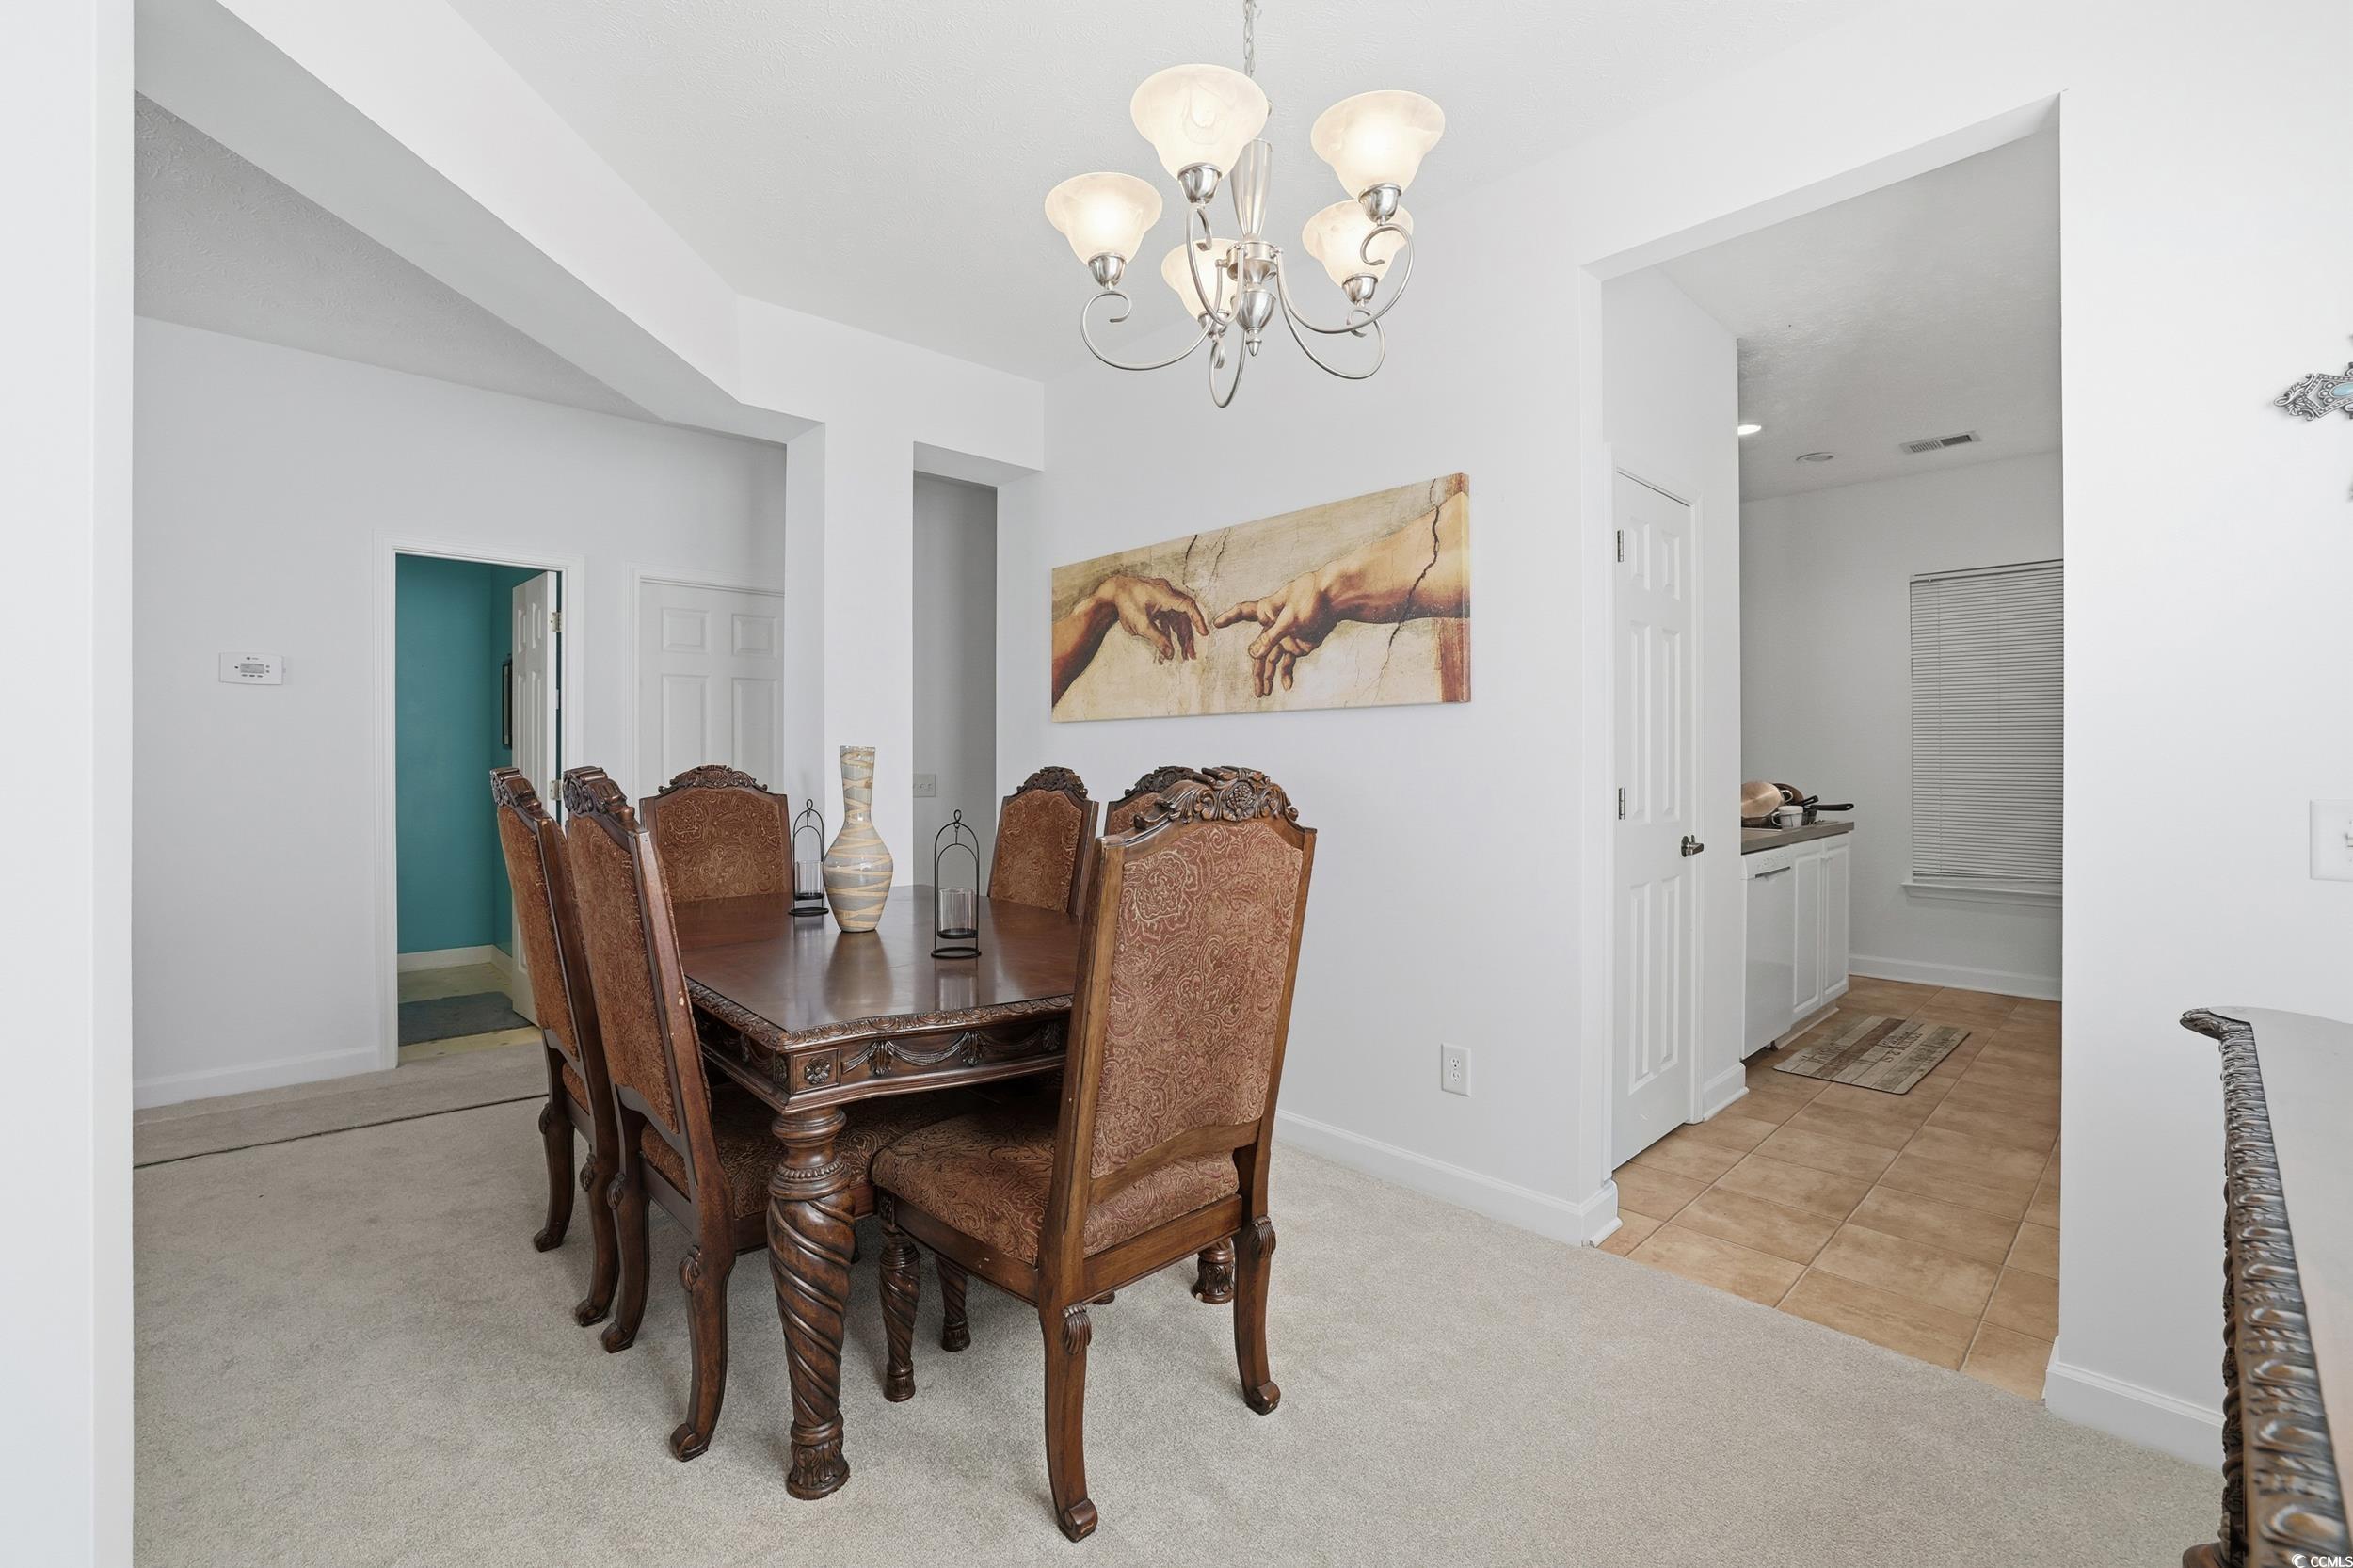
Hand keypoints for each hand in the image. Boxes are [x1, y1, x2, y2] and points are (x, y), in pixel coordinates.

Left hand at [1096, 574, 1210, 662]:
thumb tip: (1170, 654)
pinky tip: (1170, 644)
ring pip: (1176, 617)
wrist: (1110, 592)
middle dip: (1187, 636)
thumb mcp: (1141, 625)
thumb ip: (1158, 640)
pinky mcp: (1156, 601)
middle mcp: (1166, 592)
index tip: (1204, 634)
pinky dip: (1169, 629)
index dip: (1198, 620)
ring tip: (1182, 653)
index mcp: (1165, 594)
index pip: (1188, 606)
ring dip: (1179, 634)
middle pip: (1183, 616)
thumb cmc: (1124, 604)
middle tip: (1190, 654)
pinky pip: (1168, 616)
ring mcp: (1161, 596)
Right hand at [1215, 570, 1338, 696]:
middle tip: (1257, 690)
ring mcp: (1285, 637)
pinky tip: (1286, 686)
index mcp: (1267, 611)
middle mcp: (1273, 626)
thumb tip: (1252, 654)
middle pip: (1258, 651)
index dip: (1230, 618)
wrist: (1336, 601)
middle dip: (1257, 671)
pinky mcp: (1298, 645)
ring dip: (1269, 676)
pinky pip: (1288, 662)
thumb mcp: (1289, 619)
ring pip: (1271, 660)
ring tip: (1263, 693)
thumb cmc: (1311, 600)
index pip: (1243, 613)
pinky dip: (1286, 674)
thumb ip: (1270, 638)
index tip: (1216, 624)